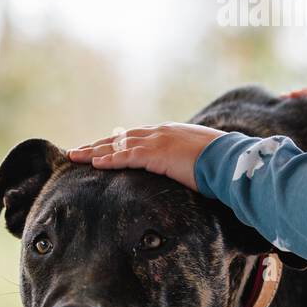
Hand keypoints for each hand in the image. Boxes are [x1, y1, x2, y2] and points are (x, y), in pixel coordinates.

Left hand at [67, 123, 225, 190]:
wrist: (231, 160)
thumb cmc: (222, 163)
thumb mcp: (201, 160)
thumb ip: (188, 162)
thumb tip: (188, 174)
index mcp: (170, 133)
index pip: (136, 136)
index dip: (116, 143)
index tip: (100, 147)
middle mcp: (160, 132)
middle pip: (120, 138)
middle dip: (97, 145)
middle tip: (77, 152)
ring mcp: (157, 141)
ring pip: (117, 145)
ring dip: (94, 152)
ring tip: (75, 157)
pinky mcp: (157, 154)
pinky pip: (126, 157)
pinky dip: (109, 160)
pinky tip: (94, 164)